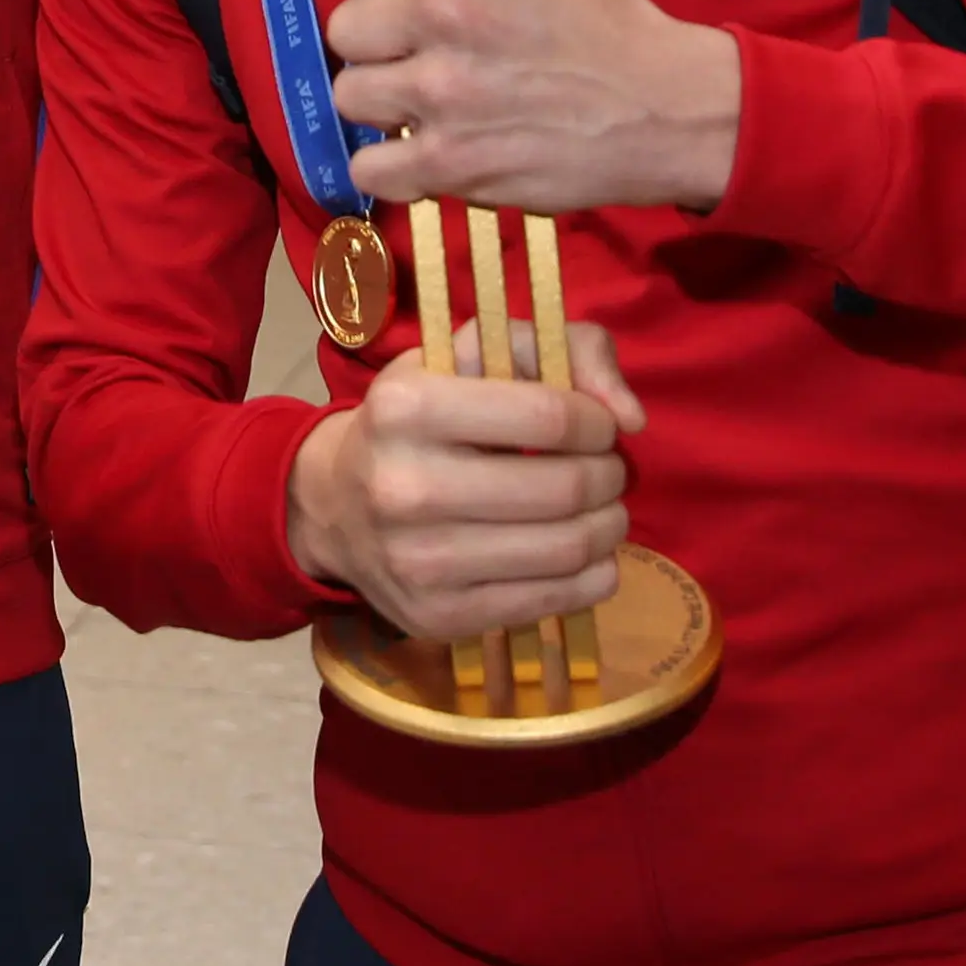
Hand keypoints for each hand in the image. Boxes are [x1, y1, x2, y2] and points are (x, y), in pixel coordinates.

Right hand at [289, 321, 642, 638]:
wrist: (335, 507)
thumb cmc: (420, 420)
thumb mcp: (472, 354)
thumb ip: (562, 348)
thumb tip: (630, 416)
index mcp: (406, 407)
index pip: (549, 416)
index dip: (596, 422)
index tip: (597, 426)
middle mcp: (403, 487)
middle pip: (566, 488)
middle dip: (610, 475)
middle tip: (607, 470)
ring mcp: (418, 562)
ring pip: (568, 548)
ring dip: (610, 525)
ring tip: (601, 509)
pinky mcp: (439, 617)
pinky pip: (557, 600)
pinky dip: (594, 573)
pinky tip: (583, 552)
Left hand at [324, 0, 740, 214]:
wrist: (663, 105)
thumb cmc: (607, 14)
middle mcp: (442, 14)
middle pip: (343, 29)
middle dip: (376, 41)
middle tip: (415, 52)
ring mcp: (442, 94)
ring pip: (350, 97)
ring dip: (383, 102)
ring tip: (422, 104)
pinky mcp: (451, 163)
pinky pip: (370, 168)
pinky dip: (389, 167)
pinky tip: (420, 154)